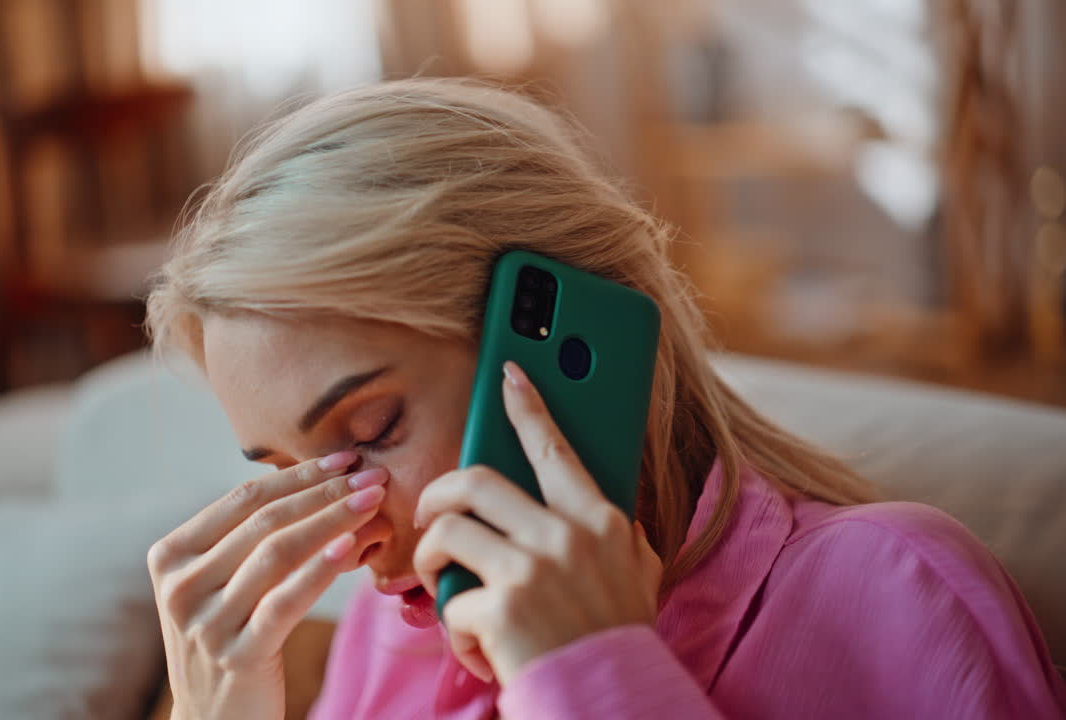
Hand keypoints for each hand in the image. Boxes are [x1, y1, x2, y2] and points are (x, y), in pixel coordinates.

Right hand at [147, 451, 387, 719]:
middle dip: (325, 494)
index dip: (297, 475)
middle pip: (263, 523)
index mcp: (171, 556)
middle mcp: (180, 587)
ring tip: (373, 505)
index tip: (345, 460)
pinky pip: (284, 602)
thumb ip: (245, 538)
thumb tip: (315, 480)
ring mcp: (205, 623)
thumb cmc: (229, 639)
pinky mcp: (236, 656)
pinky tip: (350, 548)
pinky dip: (319, 571)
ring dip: (332, 522)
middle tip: (373, 478)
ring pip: (277, 555)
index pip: (243, 500)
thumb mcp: (219, 584)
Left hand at [412, 360, 663, 684]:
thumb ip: (618, 536)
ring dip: (429, 559)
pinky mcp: (501, 607)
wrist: (611, 697)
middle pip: (475, 479)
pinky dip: (455, 630)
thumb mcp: (636, 573)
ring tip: (439, 583)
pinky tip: (480, 650)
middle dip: (437, 493)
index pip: (555, 448)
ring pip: (447, 529)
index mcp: (598, 520)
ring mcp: (531, 568)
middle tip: (430, 513)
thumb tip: (605, 510)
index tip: (508, 373)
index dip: (527, 406)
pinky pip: (450, 601)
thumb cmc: (618, 637)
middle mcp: (564, 534)